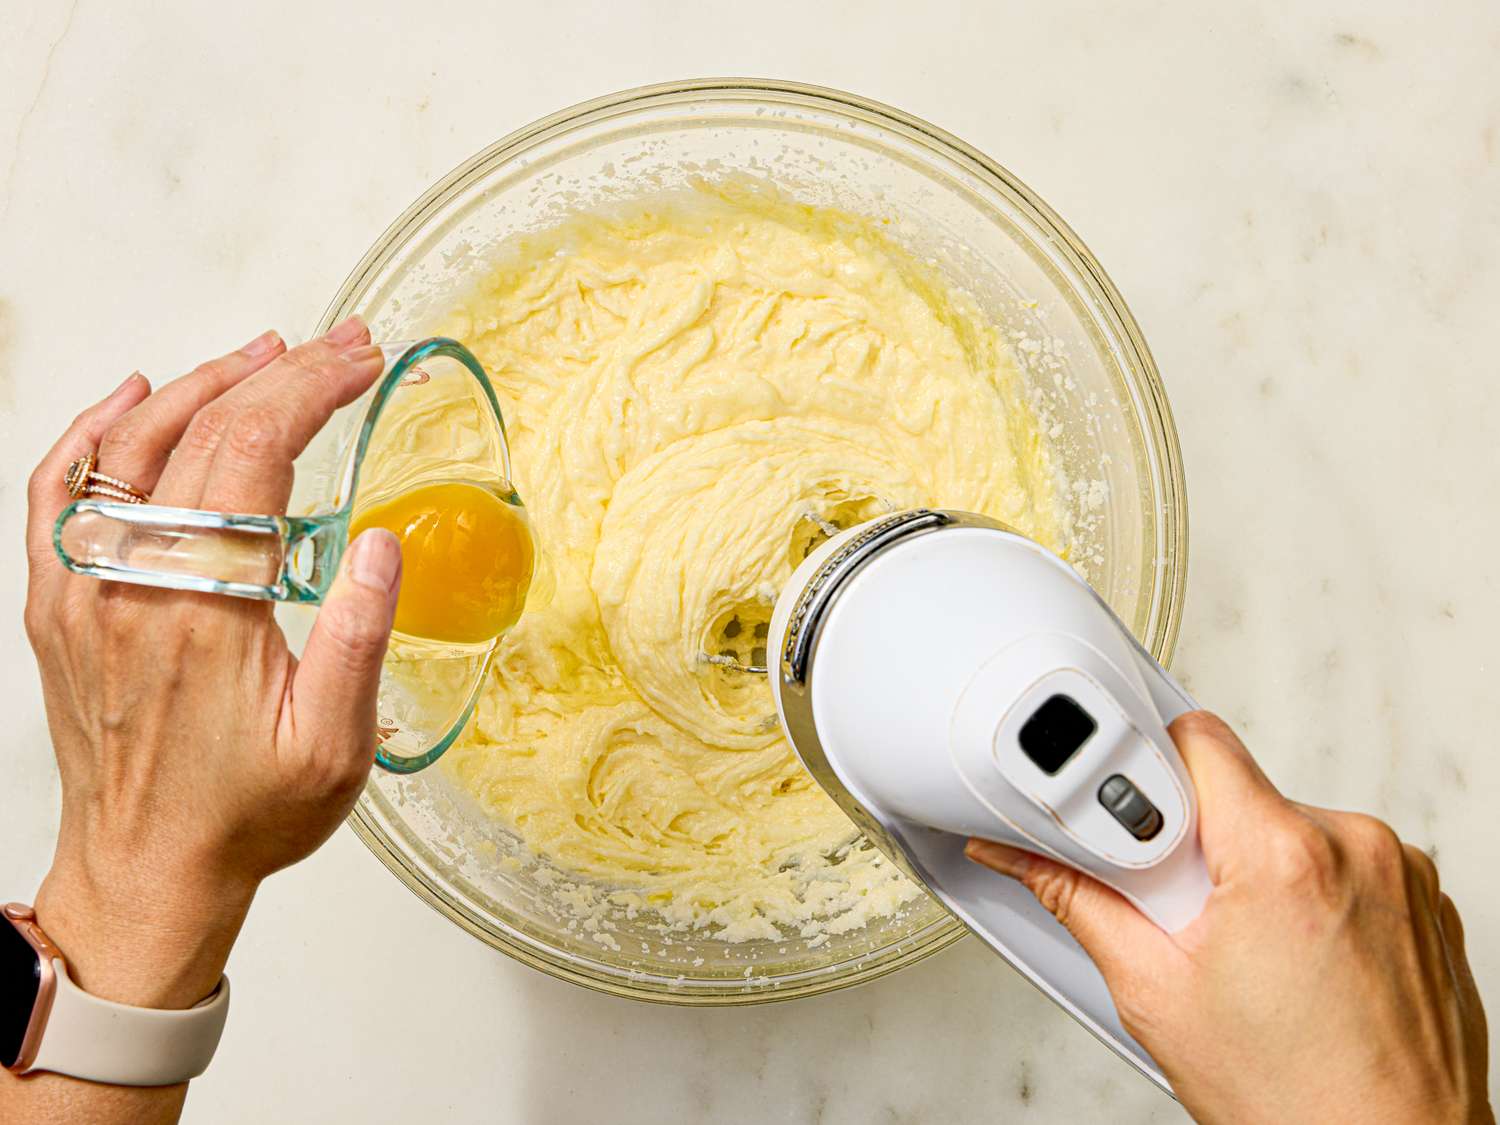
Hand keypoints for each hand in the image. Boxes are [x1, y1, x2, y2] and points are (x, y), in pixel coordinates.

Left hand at [21, 317, 401, 1014]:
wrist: (146, 875)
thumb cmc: (245, 818)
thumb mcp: (331, 746)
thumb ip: (356, 638)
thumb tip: (378, 542)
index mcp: (203, 610)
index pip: (252, 451)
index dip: (311, 389)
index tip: (360, 360)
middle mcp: (128, 584)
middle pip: (200, 432)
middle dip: (279, 373)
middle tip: (339, 346)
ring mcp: (80, 590)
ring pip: (127, 445)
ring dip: (201, 384)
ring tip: (266, 352)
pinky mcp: (57, 605)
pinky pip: (55, 491)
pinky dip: (93, 430)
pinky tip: (133, 397)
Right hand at [967, 712, 1492, 1124]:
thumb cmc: (1299, 1102)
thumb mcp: (1156, 994)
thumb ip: (1079, 903)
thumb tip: (1025, 859)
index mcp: (1283, 856)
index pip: (1192, 741)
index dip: (1141, 775)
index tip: (1114, 820)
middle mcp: (1355, 846)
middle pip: (1236, 786)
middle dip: (1190, 837)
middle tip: (1177, 912)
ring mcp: (1399, 870)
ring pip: (1285, 821)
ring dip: (1249, 865)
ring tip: (1241, 950)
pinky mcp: (1423, 896)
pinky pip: (1340, 856)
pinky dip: (1305, 890)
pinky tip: (1289, 957)